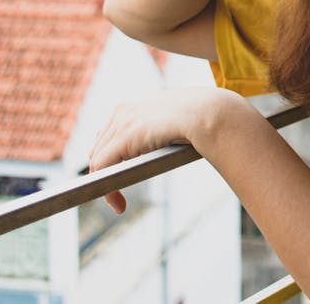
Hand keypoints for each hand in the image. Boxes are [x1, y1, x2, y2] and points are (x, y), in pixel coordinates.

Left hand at [89, 88, 247, 212]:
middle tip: (116, 194)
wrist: (211, 113)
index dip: (110, 159)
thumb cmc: (203, 118)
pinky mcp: (124, 137)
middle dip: (105, 173)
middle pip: (99, 148)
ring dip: (106, 185)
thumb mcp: (175, 122)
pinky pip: (102, 167)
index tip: (116, 176)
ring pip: (98, 160)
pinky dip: (108, 190)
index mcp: (132, 105)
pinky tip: (119, 204)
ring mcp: (121, 122)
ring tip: (118, 203)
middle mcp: (122, 110)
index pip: (108, 135)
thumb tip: (167, 142)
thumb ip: (160, 130)